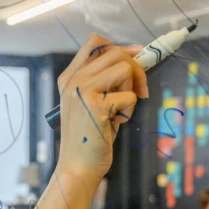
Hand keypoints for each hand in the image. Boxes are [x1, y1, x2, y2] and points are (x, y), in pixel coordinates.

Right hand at [56, 34, 147, 181]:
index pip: (95, 42)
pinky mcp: (97, 106)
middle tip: (140, 92)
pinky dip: (130, 111)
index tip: (136, 58)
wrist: (77, 166)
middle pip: (116, 52)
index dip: (121, 46)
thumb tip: (134, 55)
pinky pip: (130, 96)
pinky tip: (116, 124)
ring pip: (125, 69)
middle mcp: (73, 80)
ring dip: (132, 90)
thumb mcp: (90, 102)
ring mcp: (83, 91)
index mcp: (69, 77)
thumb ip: (103, 80)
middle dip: (136, 70)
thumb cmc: (89, 136)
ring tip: (120, 112)